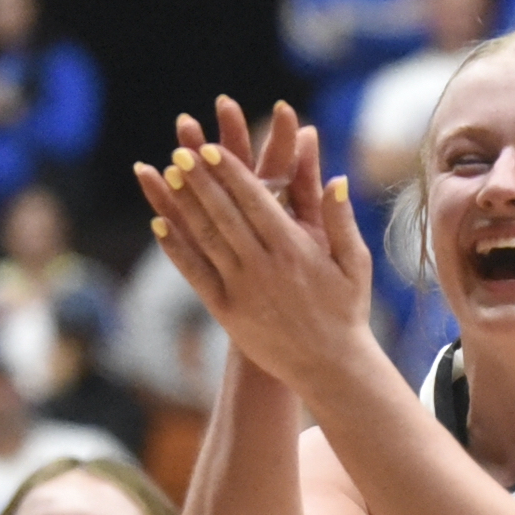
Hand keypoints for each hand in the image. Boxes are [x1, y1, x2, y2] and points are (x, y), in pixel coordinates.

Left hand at [136, 96, 373, 396]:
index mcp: (295, 249)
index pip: (254, 200)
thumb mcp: (355, 263)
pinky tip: (159, 225)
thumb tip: (337, 178)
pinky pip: (195, 273)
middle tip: (180, 150)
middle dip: (200, 179)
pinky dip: (175, 248)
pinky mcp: (227, 310)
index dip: (229, 171)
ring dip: (183, 205)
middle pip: (224, 212)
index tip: (210, 147)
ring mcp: (242, 288)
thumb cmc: (347, 311)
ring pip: (206, 237)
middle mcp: (264, 265)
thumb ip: (341, 220)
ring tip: (166, 175)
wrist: (330, 367)